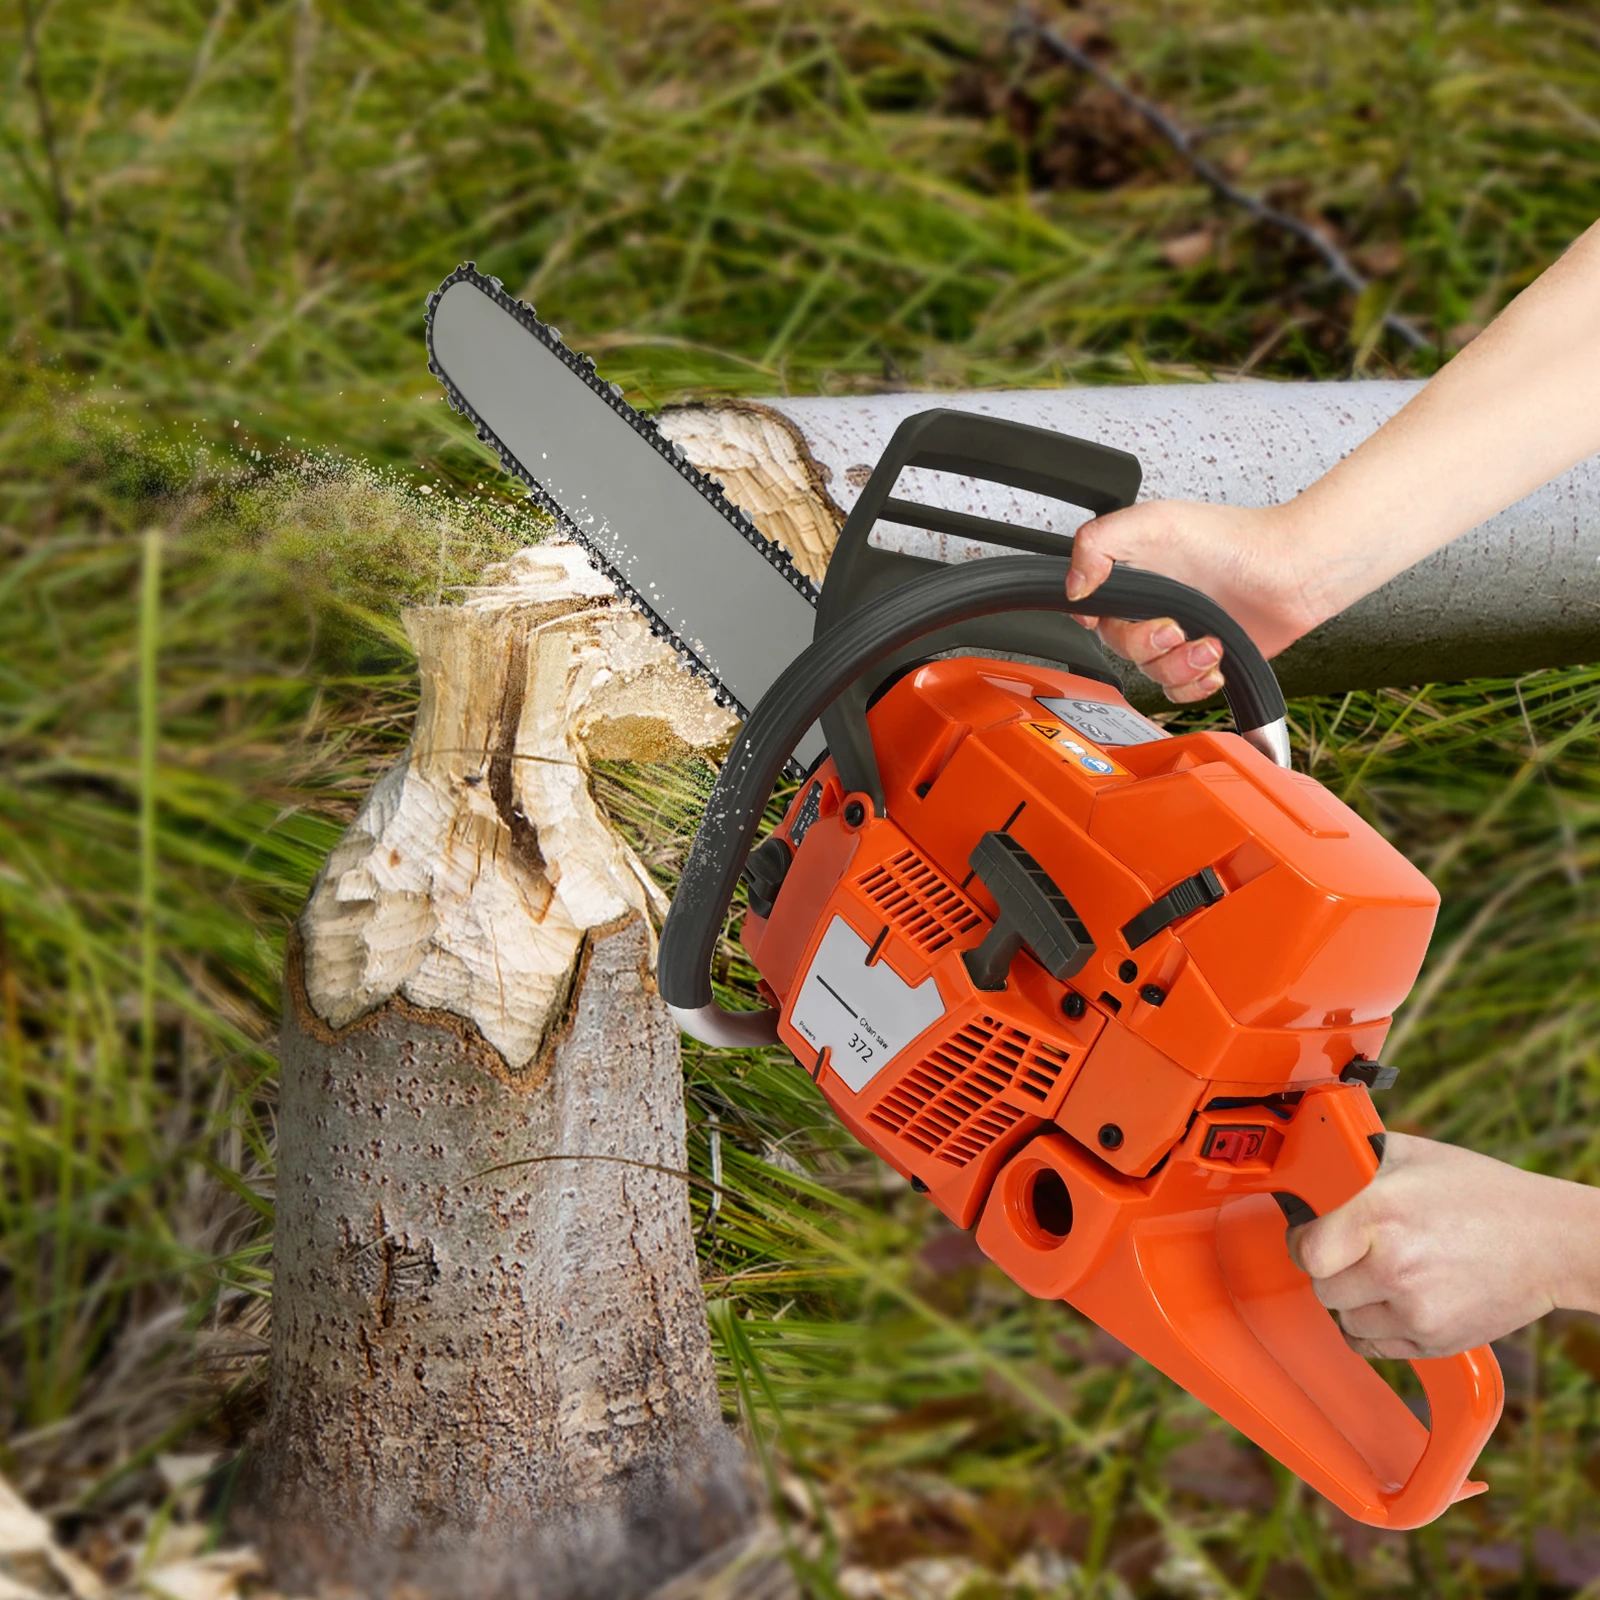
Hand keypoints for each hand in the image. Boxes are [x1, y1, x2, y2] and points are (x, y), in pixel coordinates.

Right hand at [1064, 499, 1327, 702]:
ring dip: (1178, 666)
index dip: (1095, 619)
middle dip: (1145, 645)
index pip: (1090, 608)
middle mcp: (1151, 605)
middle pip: (1119, 648)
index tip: (1111, 618)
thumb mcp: (1152, 522)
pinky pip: (1180, 693)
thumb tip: (1073, 587)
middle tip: (1174, 628)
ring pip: (1150, 674)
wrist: (1292, 570)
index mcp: (1132, 574)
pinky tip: (1214, 663)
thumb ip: (1096, 544)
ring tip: (1208, 645)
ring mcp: (1179, 635)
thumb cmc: (1234, 540)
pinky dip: (1195, 686)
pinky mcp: (1205, 660)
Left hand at [1286, 1132, 1599, 1358]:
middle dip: (1330, 1268)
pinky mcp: (1434, 1341)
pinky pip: (1372, 1346)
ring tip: (1381, 1272)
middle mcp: (1394, 1266)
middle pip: (1322, 1287)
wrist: (1549, 1243)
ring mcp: (1416, 1310)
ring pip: (1344, 1318)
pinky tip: (1391, 1300)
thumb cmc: (1482, 1194)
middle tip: (1351, 1251)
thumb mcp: (1413, 1155)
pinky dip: (1372, 1327)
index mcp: (1380, 1215)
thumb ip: (1355, 1160)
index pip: (1307, 1250)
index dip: (1303, 1241)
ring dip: (1353, 1299)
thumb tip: (1313, 1162)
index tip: (1312, 1234)